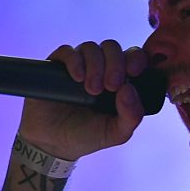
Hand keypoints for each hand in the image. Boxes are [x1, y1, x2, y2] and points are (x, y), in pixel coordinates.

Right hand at [17, 40, 147, 160]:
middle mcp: (100, 68)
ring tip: (92, 89)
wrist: (53, 143)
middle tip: (111, 86)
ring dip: (96, 65)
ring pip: (91, 48)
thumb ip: (131, 117)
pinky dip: (75, 61)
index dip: (136, 58)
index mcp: (120, 79)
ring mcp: (79, 65)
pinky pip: (67, 51)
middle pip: (112, 48)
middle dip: (115, 64)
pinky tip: (77, 78)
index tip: (134, 71)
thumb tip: (129, 90)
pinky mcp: (57, 66)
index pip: (133, 56)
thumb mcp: (115, 133)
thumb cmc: (87, 135)